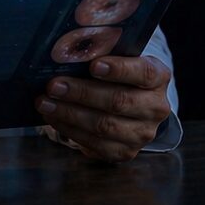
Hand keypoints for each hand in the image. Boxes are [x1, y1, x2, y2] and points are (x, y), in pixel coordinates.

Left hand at [35, 54, 170, 162]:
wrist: (133, 107)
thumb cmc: (119, 75)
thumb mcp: (120, 60)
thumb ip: (102, 55)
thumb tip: (69, 52)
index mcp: (158, 77)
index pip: (143, 72)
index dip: (119, 70)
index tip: (94, 65)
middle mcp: (156, 107)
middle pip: (119, 101)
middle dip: (82, 93)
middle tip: (54, 85)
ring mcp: (143, 133)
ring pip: (104, 125)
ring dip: (70, 113)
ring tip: (46, 103)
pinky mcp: (125, 152)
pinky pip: (95, 144)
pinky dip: (70, 129)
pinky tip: (53, 118)